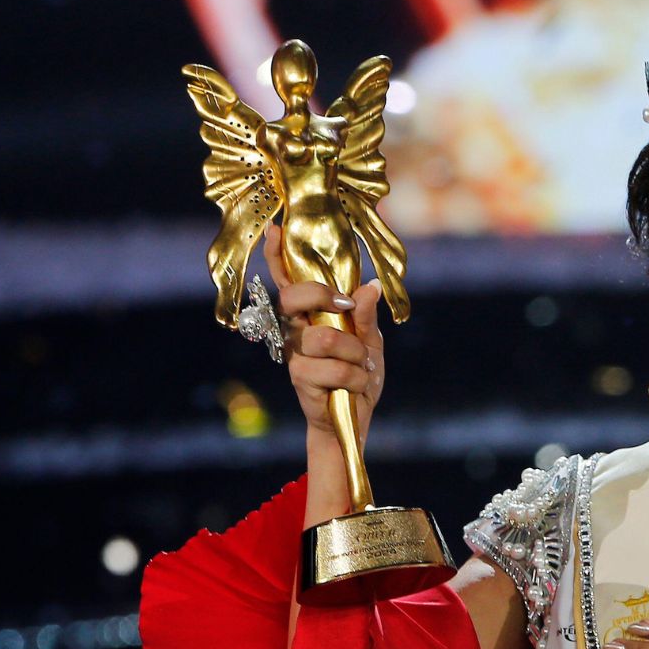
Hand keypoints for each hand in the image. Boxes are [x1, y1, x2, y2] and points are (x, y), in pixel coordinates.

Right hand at [264, 224, 384, 443]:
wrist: (353, 419)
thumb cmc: (358, 374)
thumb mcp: (371, 342)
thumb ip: (366, 316)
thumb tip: (369, 287)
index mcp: (312, 315)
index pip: (289, 281)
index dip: (279, 256)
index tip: (277, 230)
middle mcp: (297, 330)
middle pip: (293, 298)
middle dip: (321, 296)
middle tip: (346, 307)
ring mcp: (295, 353)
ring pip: (325, 338)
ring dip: (355, 354)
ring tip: (361, 367)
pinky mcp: (300, 378)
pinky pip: (335, 369)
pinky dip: (356, 377)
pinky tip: (355, 386)